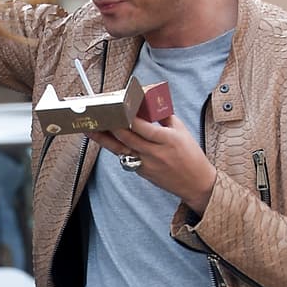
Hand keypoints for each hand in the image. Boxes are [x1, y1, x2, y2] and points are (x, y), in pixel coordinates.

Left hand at [88, 114, 216, 213]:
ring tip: (90, 129)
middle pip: (127, 138)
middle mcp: (155, 153)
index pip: (143, 127)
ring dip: (103, 139)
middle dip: (111, 126)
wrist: (196, 182)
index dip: (128, 118)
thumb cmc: (190, 155)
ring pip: (120, 149)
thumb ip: (165, 117)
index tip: (118, 108)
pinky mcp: (140, 172)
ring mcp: (146, 164)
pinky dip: (115, 148)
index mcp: (168, 140)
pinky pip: (125, 157)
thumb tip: (149, 103)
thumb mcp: (182, 132)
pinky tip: (104, 139)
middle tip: (98, 115)